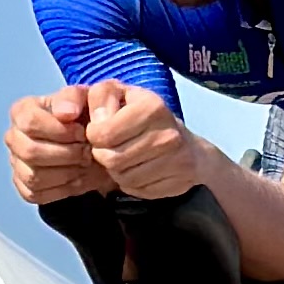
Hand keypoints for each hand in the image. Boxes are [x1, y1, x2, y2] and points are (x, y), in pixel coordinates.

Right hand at [6, 87, 102, 205]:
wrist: (93, 142)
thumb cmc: (84, 116)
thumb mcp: (84, 98)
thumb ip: (74, 98)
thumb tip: (66, 113)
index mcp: (22, 111)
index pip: (29, 122)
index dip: (59, 131)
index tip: (81, 132)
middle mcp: (13, 137)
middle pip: (30, 152)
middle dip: (65, 154)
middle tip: (86, 151)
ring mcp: (16, 164)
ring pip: (33, 177)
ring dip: (66, 173)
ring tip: (84, 163)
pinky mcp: (24, 187)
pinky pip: (36, 194)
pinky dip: (61, 189)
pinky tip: (76, 178)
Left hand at [83, 76, 201, 200]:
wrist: (188, 145)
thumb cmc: (145, 116)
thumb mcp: (120, 93)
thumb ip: (101, 97)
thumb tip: (96, 122)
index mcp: (152, 108)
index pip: (104, 134)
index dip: (94, 136)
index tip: (99, 132)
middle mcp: (167, 135)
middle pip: (112, 160)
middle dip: (104, 156)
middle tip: (110, 148)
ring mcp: (175, 161)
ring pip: (124, 178)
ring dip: (117, 171)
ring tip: (124, 158)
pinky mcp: (178, 183)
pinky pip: (139, 190)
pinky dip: (132, 184)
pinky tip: (138, 170)